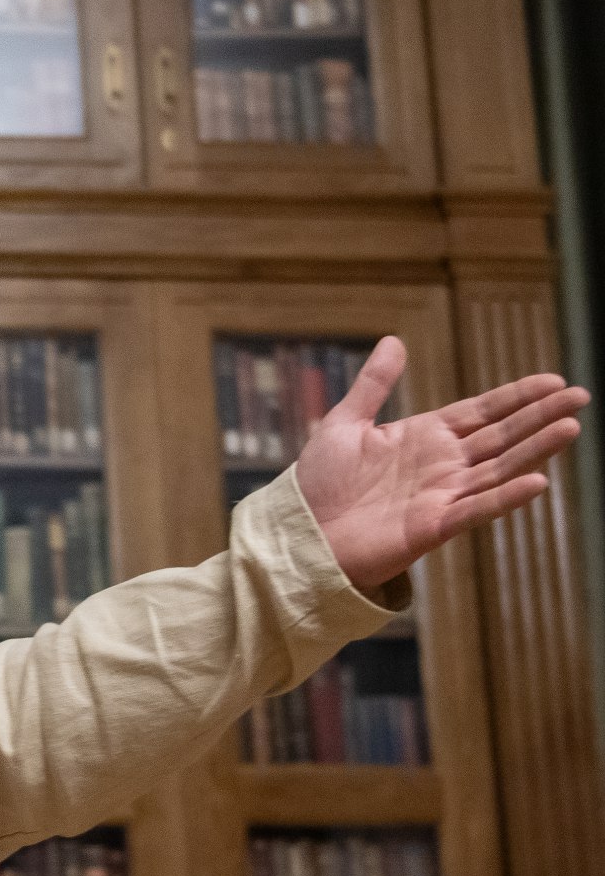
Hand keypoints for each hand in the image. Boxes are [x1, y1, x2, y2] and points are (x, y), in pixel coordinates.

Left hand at [296, 336, 587, 590]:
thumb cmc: (318, 485)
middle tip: (580, 396)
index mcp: (424, 437)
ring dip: (535, 449)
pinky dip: (505, 497)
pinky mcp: (433, 527)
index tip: (553, 381)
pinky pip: (476, 509)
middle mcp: (442, 465)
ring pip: (499, 468)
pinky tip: (536, 482)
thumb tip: (394, 340)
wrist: (299, 535)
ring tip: (571, 427)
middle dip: (540, 416)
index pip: (482, 412)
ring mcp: (442, 496)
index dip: (517, 397)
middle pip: (501, 436)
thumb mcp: (343, 424)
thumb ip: (373, 385)